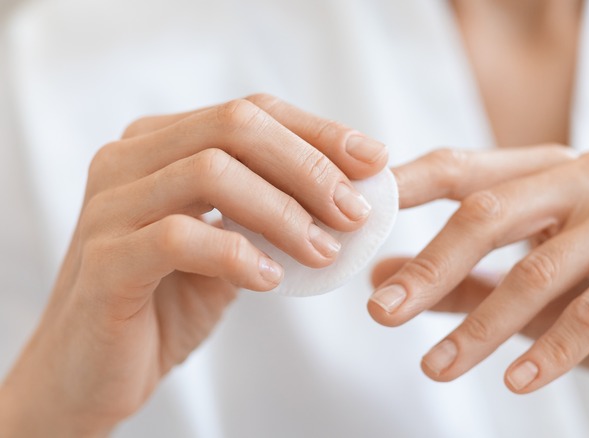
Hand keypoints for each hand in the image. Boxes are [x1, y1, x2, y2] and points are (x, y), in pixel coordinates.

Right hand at [0, 94, 387, 436]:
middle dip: (309, 167)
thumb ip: (269, 212)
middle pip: (235, 126)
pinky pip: (179, 238)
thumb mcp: (228, 244)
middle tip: (356, 212)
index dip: (318, 132)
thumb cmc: (165, 300)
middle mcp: (127, 160)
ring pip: (210, 173)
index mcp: (158, 144)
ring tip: (324, 252)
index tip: (373, 161)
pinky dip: (238, 254)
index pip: (250, 112)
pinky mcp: (104, 260)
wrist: (92, 370)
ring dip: (284, 212)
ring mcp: (109, 206)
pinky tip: (271, 280)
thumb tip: (351, 195)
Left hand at [368, 146, 588, 403]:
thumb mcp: (522, 291)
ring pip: (536, 269)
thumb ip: (456, 281)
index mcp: (545, 170)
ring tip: (435, 369)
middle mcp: (587, 176)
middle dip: (429, 269)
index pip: (459, 169)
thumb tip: (378, 280)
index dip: (403, 190)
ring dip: (480, 327)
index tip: (353, 223)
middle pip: (487, 213)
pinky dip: (551, 350)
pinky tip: (515, 382)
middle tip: (381, 315)